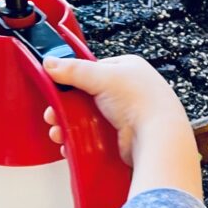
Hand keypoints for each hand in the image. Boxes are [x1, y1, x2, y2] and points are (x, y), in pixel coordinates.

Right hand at [43, 54, 202, 199]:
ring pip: (87, 119)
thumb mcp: (102, 77)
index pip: (92, 70)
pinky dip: (80, 140)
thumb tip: (50, 63)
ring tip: (57, 132)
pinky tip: (70, 143)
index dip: (72, 79)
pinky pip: (94, 136)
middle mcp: (128, 91)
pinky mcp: (120, 138)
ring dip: (68, 125)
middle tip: (53, 114)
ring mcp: (124, 116)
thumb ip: (73, 69)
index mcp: (128, 69)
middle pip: (86, 97)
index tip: (56, 88)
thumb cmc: (142, 102)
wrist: (157, 139)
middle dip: (65, 107)